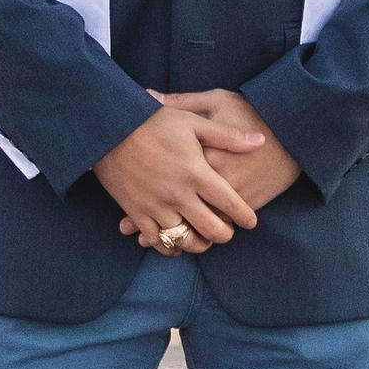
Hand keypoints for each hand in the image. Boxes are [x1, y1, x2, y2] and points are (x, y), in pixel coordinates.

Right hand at [96, 94, 269, 251]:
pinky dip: (169, 247)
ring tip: (204, 239)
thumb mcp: (193, 122)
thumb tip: (260, 141)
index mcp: (195, 172)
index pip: (230, 203)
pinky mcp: (136, 213)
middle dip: (224, 235)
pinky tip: (176, 244)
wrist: (108, 128)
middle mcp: (178, 194)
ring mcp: (156, 206)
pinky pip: (157, 241)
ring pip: (185, 240)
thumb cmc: (153, 121)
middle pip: (211, 229)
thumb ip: (228, 135)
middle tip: (228, 232)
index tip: (251, 221)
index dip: (245, 216)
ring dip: (198, 244)